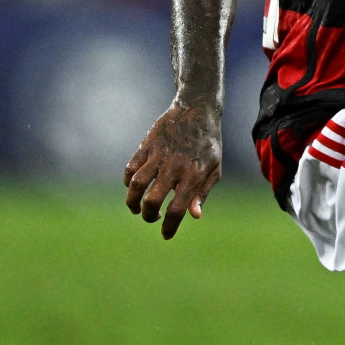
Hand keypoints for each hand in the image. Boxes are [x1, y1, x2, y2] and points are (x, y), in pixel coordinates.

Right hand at [124, 103, 222, 237]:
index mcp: (194, 174)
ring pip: (136, 185)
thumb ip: (202, 193)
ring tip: (137, 209)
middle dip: (149, 216)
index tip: (166, 235)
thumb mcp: (215, 168)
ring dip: (132, 202)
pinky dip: (128, 182)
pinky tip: (134, 188)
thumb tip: (194, 216)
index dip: (170, 226)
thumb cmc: (208, 144)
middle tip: (152, 217)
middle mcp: (174, 166)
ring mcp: (158, 155)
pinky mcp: (146, 146)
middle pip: (152, 199)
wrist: (197, 110)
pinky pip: (130, 169)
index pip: (178, 208)